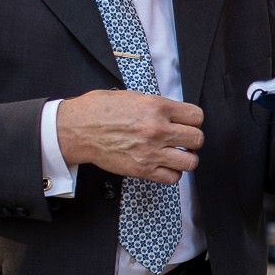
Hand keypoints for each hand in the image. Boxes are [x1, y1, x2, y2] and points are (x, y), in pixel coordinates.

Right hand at [57, 90, 202, 182]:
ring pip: (191, 162)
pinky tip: (163, 165)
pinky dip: (171, 173)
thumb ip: (157, 106)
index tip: (187, 123)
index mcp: (157, 107)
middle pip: (197, 139)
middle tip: (182, 140)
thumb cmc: (99, 110)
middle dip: (192, 139)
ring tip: (175, 154)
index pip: (197, 116)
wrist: (77, 129)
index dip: (193, 120)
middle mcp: (157, 129)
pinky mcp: (142, 169)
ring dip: (186, 158)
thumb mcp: (133, 96)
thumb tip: (174, 114)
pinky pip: (172, 178)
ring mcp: (151, 152)